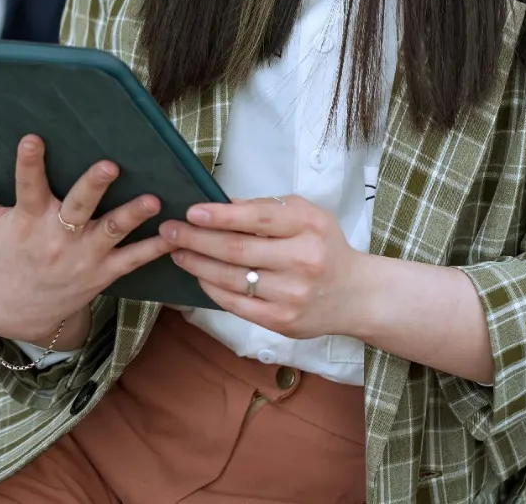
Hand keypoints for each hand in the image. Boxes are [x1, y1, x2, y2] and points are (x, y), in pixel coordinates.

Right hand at [0, 137, 174, 344]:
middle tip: (108, 165)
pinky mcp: (103, 273)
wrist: (17, 314)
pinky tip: (174, 231)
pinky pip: (132, 261)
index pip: (26, 188)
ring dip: (132, 216)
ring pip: (111, 233)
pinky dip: (155, 248)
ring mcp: (82, 258)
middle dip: (92, 186)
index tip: (32, 139)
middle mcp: (55, 239)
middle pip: (76, 209)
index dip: (28, 164)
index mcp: (24, 223)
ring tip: (152, 199)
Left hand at [162, 196, 373, 340]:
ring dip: (196, 264)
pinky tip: (198, 275)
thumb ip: (264, 208)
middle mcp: (303, 261)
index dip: (220, 215)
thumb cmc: (323, 246)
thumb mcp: (305, 215)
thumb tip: (218, 204)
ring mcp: (292, 295)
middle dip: (195, 239)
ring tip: (176, 251)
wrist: (356, 295)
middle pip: (237, 250)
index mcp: (308, 227)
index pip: (257, 219)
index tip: (191, 211)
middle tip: (169, 230)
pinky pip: (235, 304)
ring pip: (231, 278)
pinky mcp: (282, 321)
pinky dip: (211, 288)